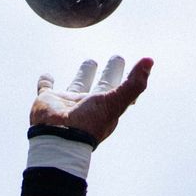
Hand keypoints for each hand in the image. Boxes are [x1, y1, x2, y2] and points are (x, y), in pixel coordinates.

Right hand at [31, 55, 152, 143]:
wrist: (58, 137)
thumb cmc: (89, 122)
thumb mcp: (116, 101)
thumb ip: (134, 83)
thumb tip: (150, 60)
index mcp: (106, 107)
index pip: (121, 89)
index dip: (131, 77)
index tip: (139, 65)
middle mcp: (89, 105)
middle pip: (103, 86)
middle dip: (111, 72)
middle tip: (117, 58)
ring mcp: (67, 103)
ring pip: (78, 85)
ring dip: (85, 74)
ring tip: (90, 61)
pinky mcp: (47, 101)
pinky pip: (46, 88)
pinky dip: (46, 81)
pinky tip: (47, 75)